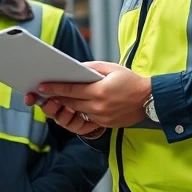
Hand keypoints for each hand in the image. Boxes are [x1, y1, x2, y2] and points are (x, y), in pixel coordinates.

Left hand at [31, 61, 152, 128]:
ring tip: (58, 98)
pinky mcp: (105, 124)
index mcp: (99, 91)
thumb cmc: (130, 80)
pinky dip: (81, 111)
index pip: (70, 90)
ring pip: (77, 111)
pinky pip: (87, 117)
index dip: (54, 88)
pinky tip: (76, 104)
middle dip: (57, 97)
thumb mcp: (111, 68)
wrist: (149, 99)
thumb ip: (91, 67)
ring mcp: (101, 117)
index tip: (42, 86)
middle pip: (70, 102)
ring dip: (67, 105)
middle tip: (44, 92)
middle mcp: (98, 106)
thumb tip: (75, 68)